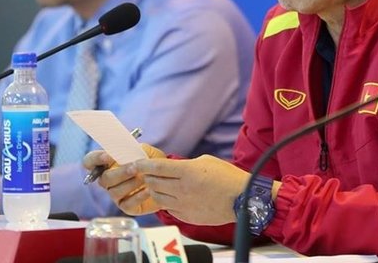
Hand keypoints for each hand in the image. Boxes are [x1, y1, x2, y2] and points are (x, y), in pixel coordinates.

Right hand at [83, 144, 166, 215]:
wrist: (167, 179)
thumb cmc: (152, 163)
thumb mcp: (145, 151)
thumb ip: (135, 148)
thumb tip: (126, 149)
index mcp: (108, 164)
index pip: (90, 161)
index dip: (95, 159)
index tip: (108, 156)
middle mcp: (109, 180)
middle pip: (104, 178)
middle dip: (120, 172)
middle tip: (135, 168)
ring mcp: (116, 194)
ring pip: (115, 191)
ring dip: (131, 183)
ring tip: (145, 177)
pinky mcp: (126, 206)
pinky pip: (127, 203)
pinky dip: (138, 196)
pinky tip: (148, 190)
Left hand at [134, 154, 250, 225]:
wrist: (242, 199)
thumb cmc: (228, 178)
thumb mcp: (206, 161)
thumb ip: (186, 165)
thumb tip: (172, 167)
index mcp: (187, 172)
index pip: (156, 167)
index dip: (143, 165)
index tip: (136, 163)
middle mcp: (182, 189)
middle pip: (153, 182)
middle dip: (147, 176)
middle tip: (148, 173)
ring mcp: (183, 205)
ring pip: (157, 197)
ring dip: (155, 189)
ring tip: (160, 184)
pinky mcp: (186, 216)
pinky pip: (168, 208)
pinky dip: (166, 201)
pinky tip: (173, 196)